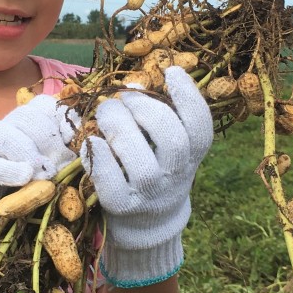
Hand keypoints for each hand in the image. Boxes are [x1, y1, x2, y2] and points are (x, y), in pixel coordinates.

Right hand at [0, 95, 77, 261]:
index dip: (62, 119)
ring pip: (3, 132)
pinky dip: (6, 169)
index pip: (44, 106)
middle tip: (63, 165)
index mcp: (24, 124)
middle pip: (27, 117)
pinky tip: (23, 177)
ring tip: (44, 173)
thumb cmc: (17, 189)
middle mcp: (3, 126)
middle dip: (49, 139)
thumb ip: (59, 163)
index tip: (76, 138)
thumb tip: (83, 161)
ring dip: (27, 151)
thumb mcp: (43, 174)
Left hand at [80, 66, 212, 287]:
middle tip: (124, 97)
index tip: (171, 72)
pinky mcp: (121, 205)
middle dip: (143, 108)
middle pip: (169, 137)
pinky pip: (108, 179)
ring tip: (105, 113)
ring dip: (117, 126)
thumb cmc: (158, 167)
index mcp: (193, 155)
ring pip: (137, 158)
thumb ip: (161, 116)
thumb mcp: (171, 145)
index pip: (200, 126)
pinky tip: (92, 142)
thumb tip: (134, 85)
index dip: (189, 96)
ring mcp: (148, 192)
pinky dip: (97, 155)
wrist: (147, 219)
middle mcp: (175, 174)